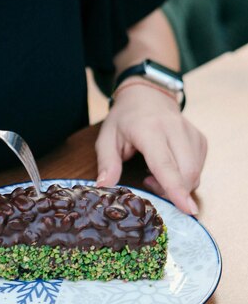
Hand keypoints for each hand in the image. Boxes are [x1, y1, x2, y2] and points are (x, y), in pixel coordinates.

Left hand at [95, 84, 206, 213]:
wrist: (147, 94)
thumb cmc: (124, 119)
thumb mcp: (106, 138)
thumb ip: (106, 163)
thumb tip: (103, 187)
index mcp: (149, 130)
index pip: (165, 164)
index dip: (175, 188)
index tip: (187, 209)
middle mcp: (175, 130)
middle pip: (186, 173)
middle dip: (172, 191)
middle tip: (148, 183)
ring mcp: (191, 133)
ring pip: (195, 173)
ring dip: (177, 185)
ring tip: (154, 173)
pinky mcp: (200, 139)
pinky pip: (199, 168)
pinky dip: (184, 177)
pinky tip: (167, 168)